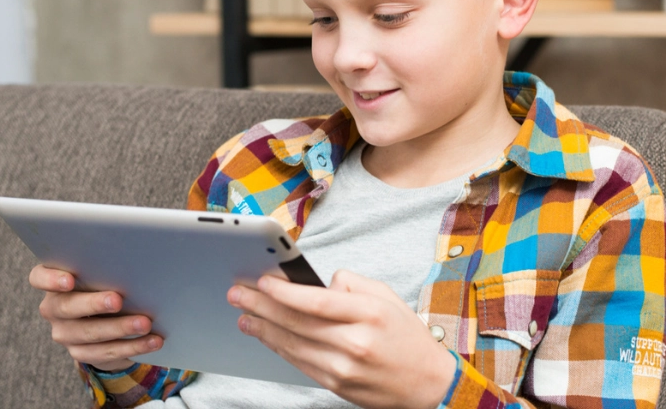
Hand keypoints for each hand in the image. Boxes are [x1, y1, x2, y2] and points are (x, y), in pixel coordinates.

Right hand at [29, 264, 162, 371]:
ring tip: (144, 324)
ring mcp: (65, 333)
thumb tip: (136, 266)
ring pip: (89, 334)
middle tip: (117, 300)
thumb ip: (107, 269)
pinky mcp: (80, 353)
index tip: (69, 280)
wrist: (104, 319)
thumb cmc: (105, 284)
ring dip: (120, 328)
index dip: (50, 279)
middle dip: (94, 304)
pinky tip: (153, 341)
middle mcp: (53, 308)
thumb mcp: (102, 274)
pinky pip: (106, 352)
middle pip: (66, 307)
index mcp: (54, 282)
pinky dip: (133, 346)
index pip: (39, 277)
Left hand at [227, 269, 456, 408]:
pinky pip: (299, 362)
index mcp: (370, 314)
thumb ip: (351, 284)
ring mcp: (344, 367)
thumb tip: (317, 283)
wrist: (427, 383)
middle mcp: (355, 342)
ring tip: (243, 314)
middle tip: (238, 294)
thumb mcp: (387, 297)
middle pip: (298, 322)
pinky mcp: (336, 384)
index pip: (317, 301)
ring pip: (292, 344)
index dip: (285, 292)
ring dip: (263, 328)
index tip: (263, 280)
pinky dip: (278, 347)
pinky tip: (265, 335)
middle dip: (262, 306)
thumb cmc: (406, 336)